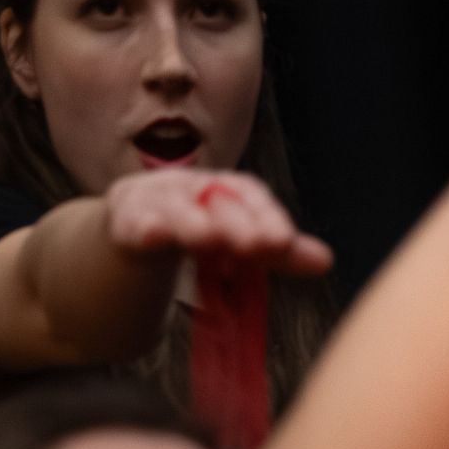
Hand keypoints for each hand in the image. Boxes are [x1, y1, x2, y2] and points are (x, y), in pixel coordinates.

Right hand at [103, 168, 333, 274]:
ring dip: (190, 222)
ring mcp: (153, 200)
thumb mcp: (234, 244)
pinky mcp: (121, 220)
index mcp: (219, 189)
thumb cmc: (193, 237)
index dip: (266, 214)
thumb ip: (276, 253)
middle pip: (214, 200)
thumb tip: (326, 261)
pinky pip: (132, 223)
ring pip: (174, 209)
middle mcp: (188, 187)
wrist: (128, 238)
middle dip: (236, 222)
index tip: (282, 241)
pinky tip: (150, 236)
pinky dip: (142, 227)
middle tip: (257, 245)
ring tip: (206, 237)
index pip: (247, 193)